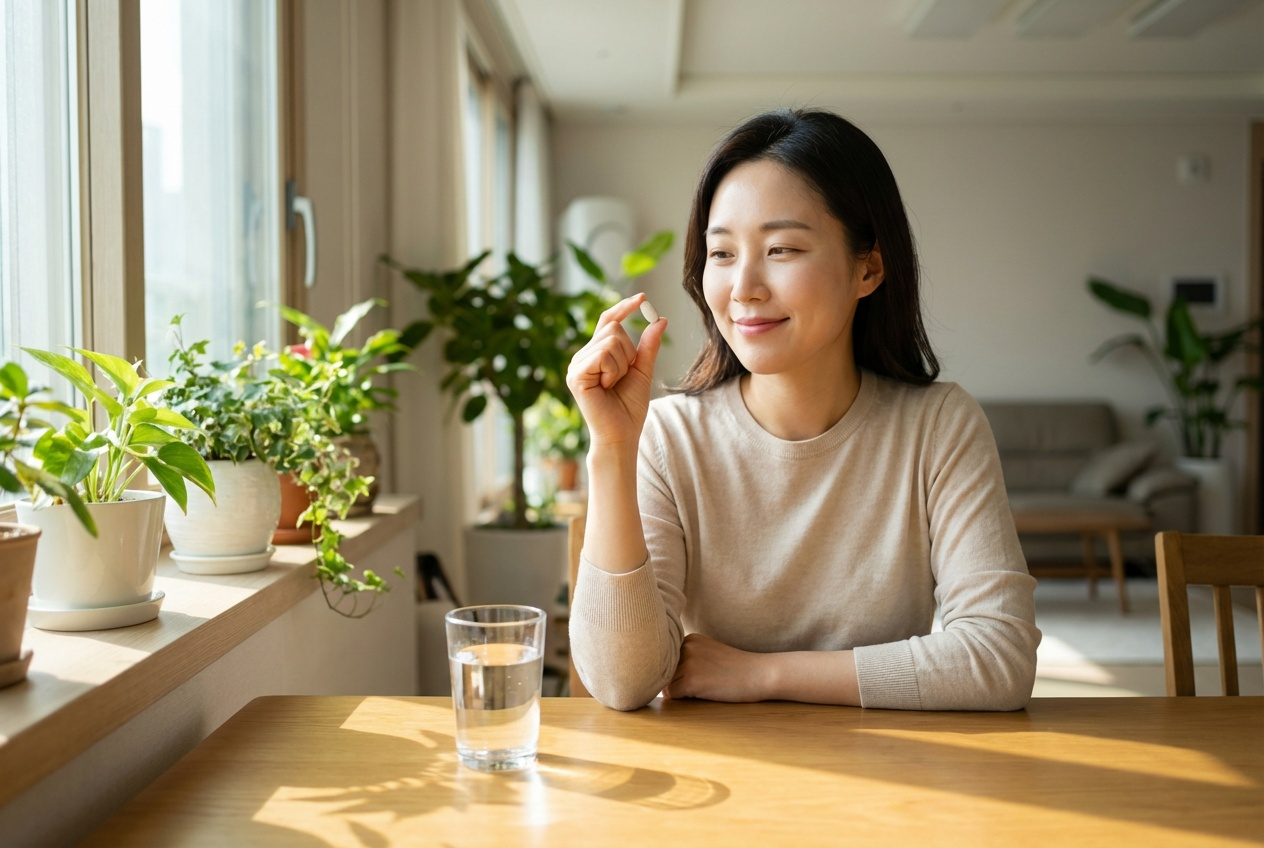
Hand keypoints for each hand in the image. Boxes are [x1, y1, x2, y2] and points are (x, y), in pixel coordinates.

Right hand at [566, 293, 666, 449]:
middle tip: (621, 378)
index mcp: (596, 353)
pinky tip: (606, 387)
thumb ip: (648, 346)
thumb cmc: (629, 407)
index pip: (608, 321)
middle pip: (614, 329)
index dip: (623, 308)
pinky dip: (613, 370)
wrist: (621, 434)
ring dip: (622, 365)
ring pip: (611, 340)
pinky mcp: (576, 375)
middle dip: (628, 353)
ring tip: (613, 385)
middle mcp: (583, 356)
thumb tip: (659, 319)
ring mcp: (576, 365)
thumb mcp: (643, 371)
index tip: (642, 297)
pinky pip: (603, 354)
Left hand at [663, 633, 770, 702]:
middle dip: (675, 681)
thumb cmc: (736, 669)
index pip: (667, 659)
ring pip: (666, 683)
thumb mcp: (709, 654)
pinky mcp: (691, 680)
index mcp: (690, 638)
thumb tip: (660, 676)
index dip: (677, 672)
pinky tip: (702, 694)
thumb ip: (688, 658)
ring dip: (679, 690)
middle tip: (701, 684)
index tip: (697, 675)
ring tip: (703, 688)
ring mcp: (688, 662)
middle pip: (665, 671)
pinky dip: (681, 699)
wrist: (759, 674)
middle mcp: (686, 646)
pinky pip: (671, 695)